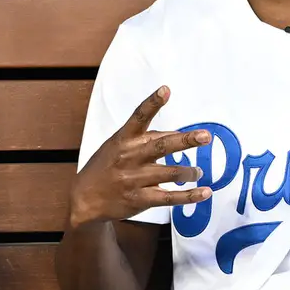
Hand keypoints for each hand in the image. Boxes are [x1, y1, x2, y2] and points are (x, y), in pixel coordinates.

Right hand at [66, 88, 212, 228]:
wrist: (84, 199)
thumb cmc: (105, 167)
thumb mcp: (117, 147)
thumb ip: (146, 139)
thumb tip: (179, 135)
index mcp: (123, 139)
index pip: (139, 117)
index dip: (152, 103)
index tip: (165, 90)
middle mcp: (130, 157)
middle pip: (161, 146)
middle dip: (185, 140)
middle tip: (205, 136)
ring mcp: (135, 179)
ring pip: (170, 173)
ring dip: (189, 171)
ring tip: (199, 171)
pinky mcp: (140, 199)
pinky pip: (169, 197)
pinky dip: (189, 196)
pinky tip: (204, 192)